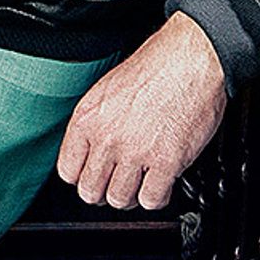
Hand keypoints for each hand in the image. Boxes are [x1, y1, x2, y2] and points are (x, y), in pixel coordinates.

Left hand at [56, 10, 227, 212]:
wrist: (191, 60)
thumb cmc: (157, 67)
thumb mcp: (108, 90)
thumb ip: (96, 124)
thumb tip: (92, 152)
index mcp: (87, 118)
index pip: (68, 171)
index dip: (83, 177)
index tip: (95, 176)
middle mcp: (107, 137)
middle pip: (91, 192)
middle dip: (105, 191)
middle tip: (119, 182)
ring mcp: (135, 152)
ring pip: (119, 200)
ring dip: (132, 195)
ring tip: (142, 181)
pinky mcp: (166, 162)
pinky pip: (151, 199)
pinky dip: (157, 196)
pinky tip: (162, 181)